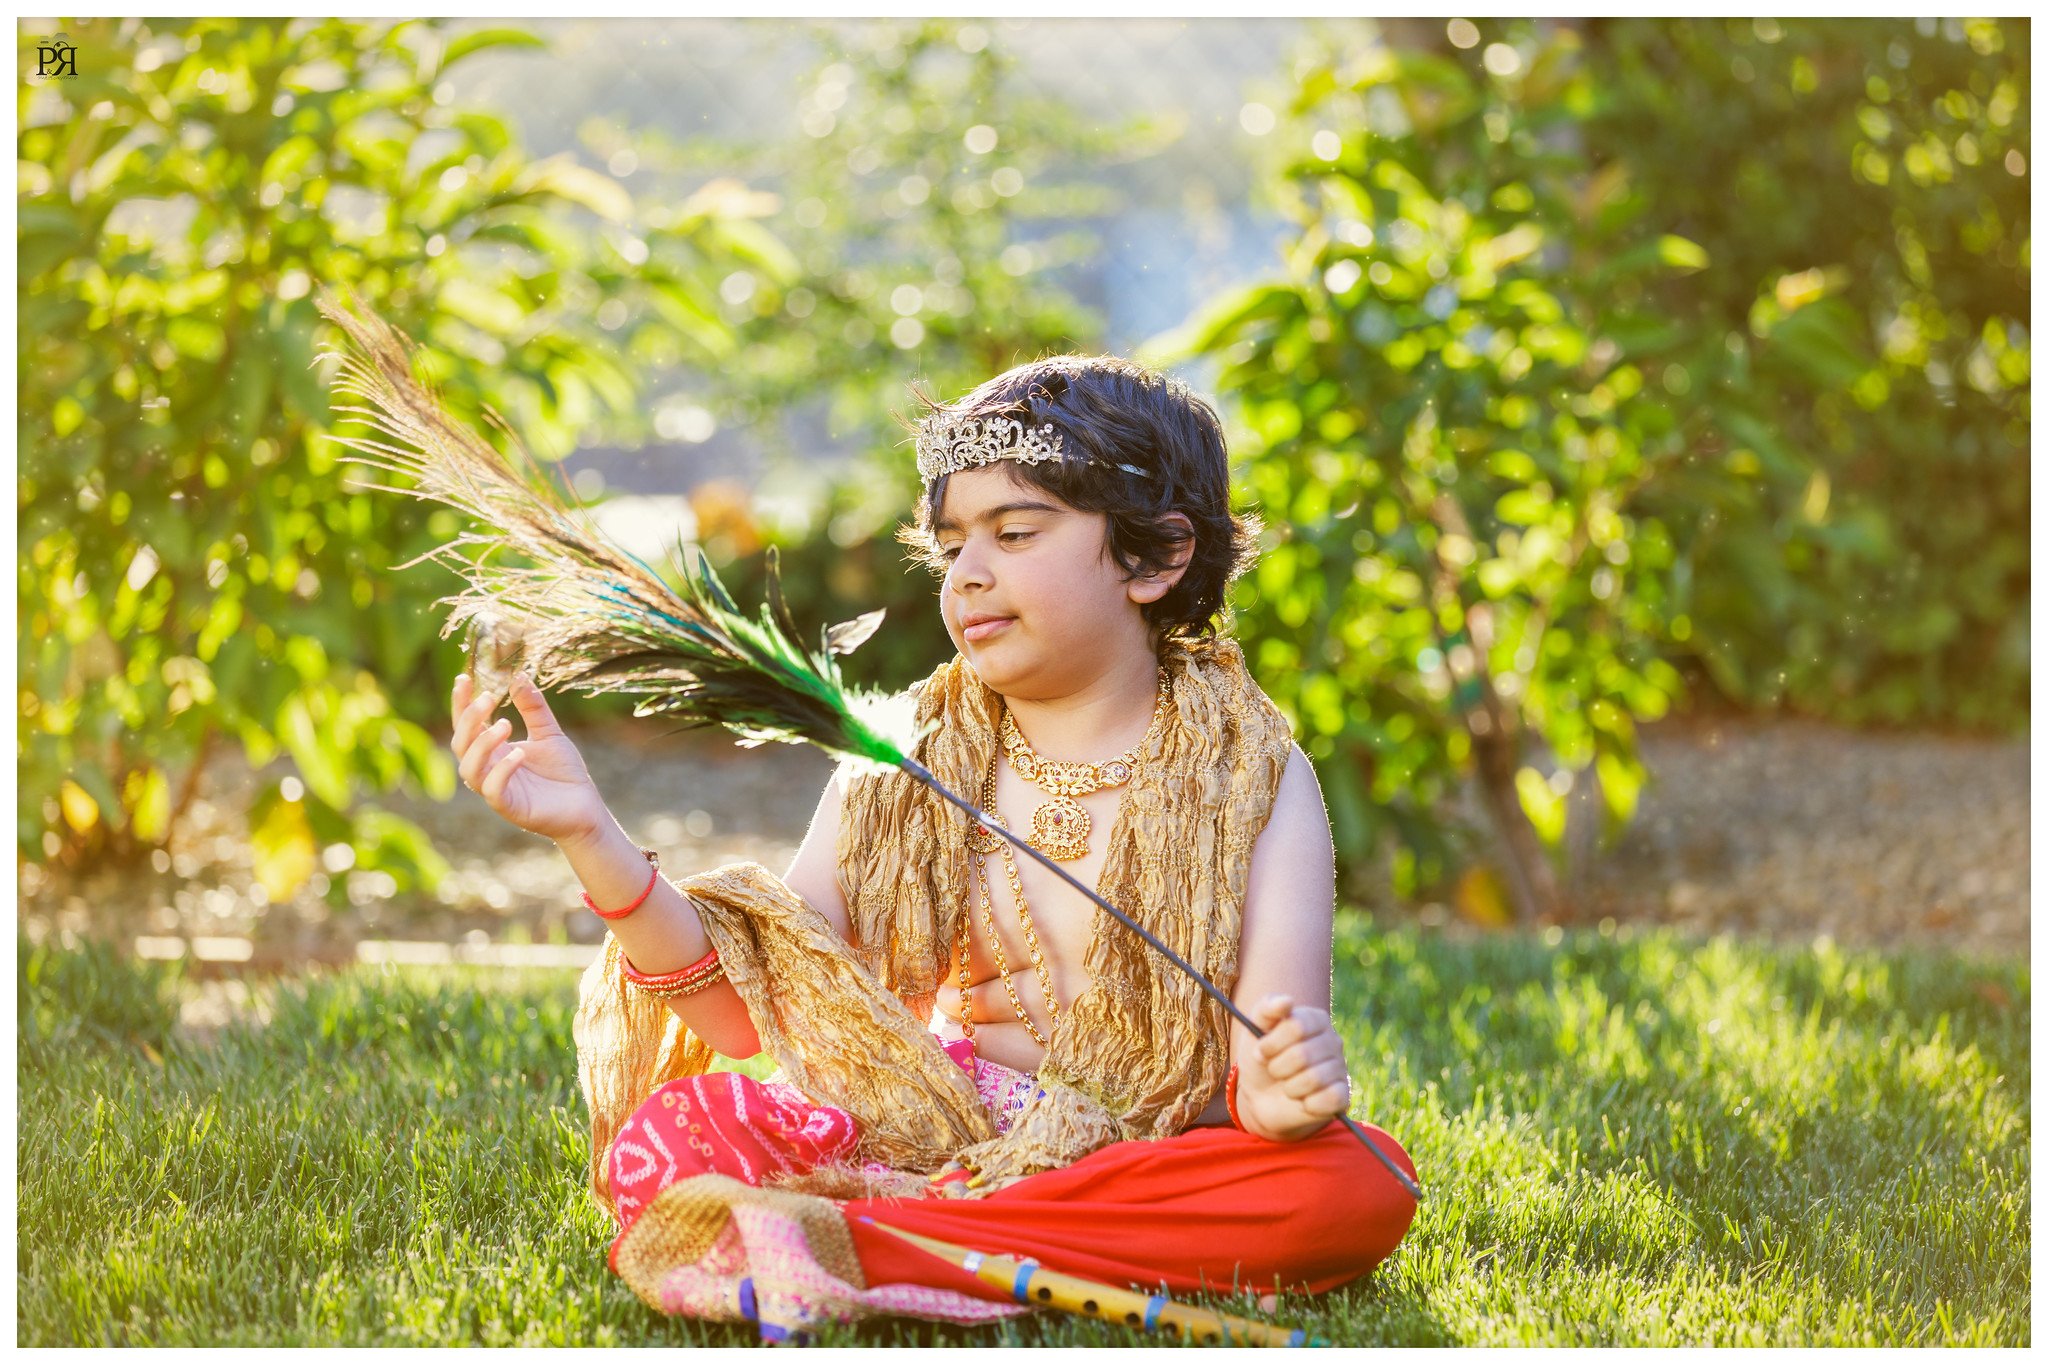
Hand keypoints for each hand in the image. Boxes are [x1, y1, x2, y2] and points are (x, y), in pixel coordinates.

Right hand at [450, 671, 604, 842]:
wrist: (584, 807)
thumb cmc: (563, 773)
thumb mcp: (549, 733)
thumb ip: (534, 708)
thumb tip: (519, 675)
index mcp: (494, 750)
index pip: (467, 724)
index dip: (461, 702)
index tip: (464, 677)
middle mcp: (488, 768)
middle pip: (460, 743)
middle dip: (468, 719)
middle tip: (488, 698)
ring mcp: (495, 789)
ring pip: (469, 768)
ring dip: (482, 744)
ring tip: (506, 724)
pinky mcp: (508, 807)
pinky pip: (493, 790)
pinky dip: (502, 770)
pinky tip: (520, 753)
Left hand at [1238, 994, 1350, 1138]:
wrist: (1262, 1096)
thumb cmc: (1262, 1057)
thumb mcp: (1254, 1029)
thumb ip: (1267, 1009)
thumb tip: (1287, 1001)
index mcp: (1316, 1019)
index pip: (1297, 1027)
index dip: (1272, 1043)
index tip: (1260, 1051)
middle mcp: (1333, 1042)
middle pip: (1303, 1055)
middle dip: (1278, 1068)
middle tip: (1274, 1070)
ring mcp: (1341, 1069)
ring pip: (1313, 1080)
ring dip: (1290, 1087)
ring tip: (1287, 1085)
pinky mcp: (1343, 1096)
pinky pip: (1328, 1100)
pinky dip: (1307, 1104)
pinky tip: (1303, 1100)